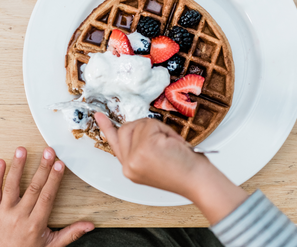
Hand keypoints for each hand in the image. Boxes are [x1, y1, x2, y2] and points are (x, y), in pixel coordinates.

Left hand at [0, 147, 93, 246]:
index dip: (54, 179)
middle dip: (42, 168)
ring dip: (17, 166)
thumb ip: (71, 233)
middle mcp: (19, 217)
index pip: (47, 197)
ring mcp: (3, 213)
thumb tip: (90, 225)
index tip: (60, 165)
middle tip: (48, 152)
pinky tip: (0, 162)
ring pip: (12, 186)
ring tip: (22, 150)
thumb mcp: (52, 245)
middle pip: (33, 188)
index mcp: (35, 224)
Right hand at [96, 113, 247, 224]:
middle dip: (145, 128)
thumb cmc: (183, 172)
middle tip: (164, 140)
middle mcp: (129, 164)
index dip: (106, 128)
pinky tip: (172, 144)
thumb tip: (137, 129)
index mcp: (130, 168)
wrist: (197, 181)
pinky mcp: (145, 148)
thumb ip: (140, 148)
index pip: (114, 144)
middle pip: (127, 128)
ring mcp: (135, 156)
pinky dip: (165, 131)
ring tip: (170, 145)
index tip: (98, 116)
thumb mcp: (155, 162)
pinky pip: (151, 124)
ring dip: (157, 129)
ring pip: (139, 124)